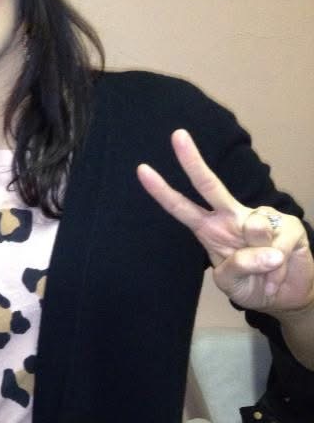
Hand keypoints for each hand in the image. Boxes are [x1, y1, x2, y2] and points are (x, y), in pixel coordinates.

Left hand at [137, 129, 313, 313]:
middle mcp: (231, 217)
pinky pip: (279, 245)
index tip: (141, 169)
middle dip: (192, 160)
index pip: (181, 207)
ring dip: (262, 261)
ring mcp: (261, 218)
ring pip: (254, 228)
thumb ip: (239, 267)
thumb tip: (265, 250)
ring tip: (266, 272)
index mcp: (209, 228)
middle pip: (208, 185)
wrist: (286, 296)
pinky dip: (279, 269)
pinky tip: (280, 271)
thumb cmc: (251, 284)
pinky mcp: (289, 225)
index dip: (161, 191)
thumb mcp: (233, 284)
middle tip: (176, 135)